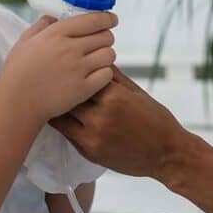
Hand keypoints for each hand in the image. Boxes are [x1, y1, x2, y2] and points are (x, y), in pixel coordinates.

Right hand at [0, 12, 117, 121]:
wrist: (16, 103)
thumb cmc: (17, 73)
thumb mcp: (25, 41)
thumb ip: (41, 26)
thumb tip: (54, 18)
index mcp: (56, 34)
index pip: (93, 20)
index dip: (107, 18)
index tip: (111, 20)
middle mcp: (70, 49)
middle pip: (105, 36)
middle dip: (105, 38)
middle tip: (100, 44)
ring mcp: (78, 69)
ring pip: (109, 55)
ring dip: (106, 57)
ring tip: (97, 62)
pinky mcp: (84, 88)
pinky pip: (107, 75)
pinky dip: (104, 75)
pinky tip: (95, 77)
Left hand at [49, 67, 187, 178]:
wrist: (167, 153)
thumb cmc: (155, 118)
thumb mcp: (136, 91)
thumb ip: (113, 77)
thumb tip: (93, 59)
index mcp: (114, 95)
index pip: (82, 75)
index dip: (70, 70)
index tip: (60, 63)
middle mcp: (101, 115)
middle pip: (68, 94)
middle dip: (58, 86)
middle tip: (45, 77)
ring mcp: (93, 135)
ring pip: (62, 114)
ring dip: (55, 105)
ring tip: (46, 95)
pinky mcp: (89, 151)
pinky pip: (66, 133)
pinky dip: (61, 122)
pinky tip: (55, 115)